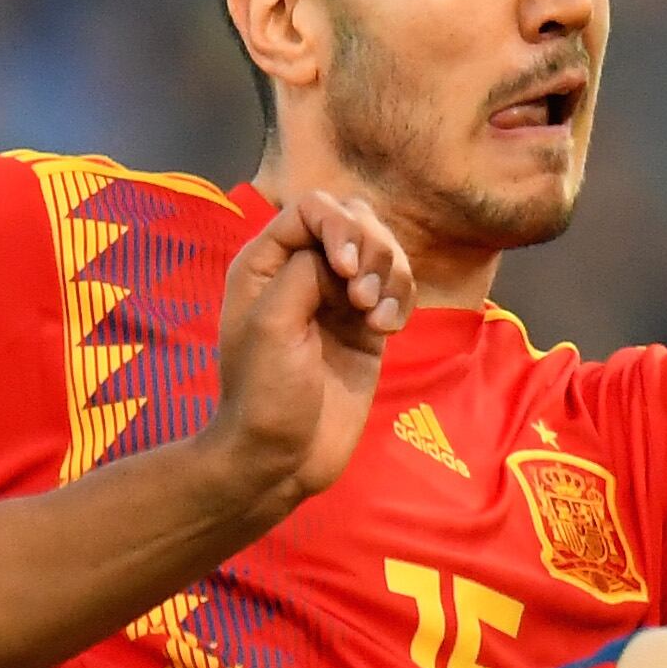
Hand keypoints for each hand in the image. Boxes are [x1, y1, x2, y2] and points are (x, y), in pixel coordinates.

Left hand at [203, 190, 412, 505]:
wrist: (283, 458)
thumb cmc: (265, 393)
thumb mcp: (273, 323)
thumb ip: (306, 270)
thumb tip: (343, 257)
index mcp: (266, 262)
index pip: (314, 208)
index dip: (339, 227)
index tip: (345, 270)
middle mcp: (302, 271)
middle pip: (355, 220)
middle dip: (371, 248)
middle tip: (362, 299)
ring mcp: (338, 299)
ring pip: (382, 252)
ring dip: (391, 275)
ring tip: (374, 317)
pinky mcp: (367, 327)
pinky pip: (397, 289)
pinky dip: (401, 300)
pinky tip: (386, 329)